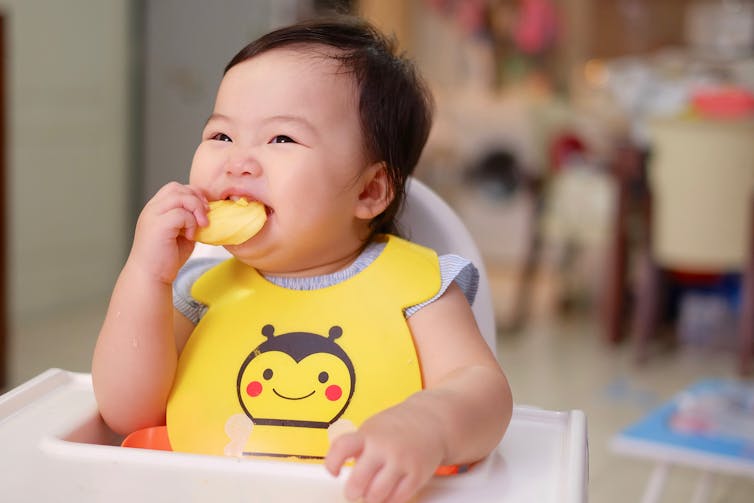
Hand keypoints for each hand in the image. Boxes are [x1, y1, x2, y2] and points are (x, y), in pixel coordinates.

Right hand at [129, 182, 208, 283]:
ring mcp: (153, 215)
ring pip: (179, 196)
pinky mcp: (158, 225)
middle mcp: (152, 209)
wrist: (151, 276)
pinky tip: (190, 236)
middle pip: (177, 188)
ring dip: (196, 209)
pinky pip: (180, 213)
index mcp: (156, 209)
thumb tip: (207, 212)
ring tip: (201, 225)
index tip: (205, 211)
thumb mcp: (182, 233)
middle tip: (205, 217)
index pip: (176, 189)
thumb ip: (190, 219)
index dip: (193, 195)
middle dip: (196, 198)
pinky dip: (191, 222)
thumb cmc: (165, 258)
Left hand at [325, 399, 445, 502]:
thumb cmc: (399, 426)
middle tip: (353, 491)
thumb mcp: (374, 427)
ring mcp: (401, 462)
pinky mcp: (416, 475)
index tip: (333, 472)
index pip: (342, 447)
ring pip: (376, 495)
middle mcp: (384, 448)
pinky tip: (388, 492)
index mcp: (369, 434)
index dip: (332, 463)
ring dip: (370, 498)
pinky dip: (388, 500)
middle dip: (352, 492)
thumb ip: (358, 446)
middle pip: (358, 481)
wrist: (432, 420)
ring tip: (372, 492)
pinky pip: (396, 499)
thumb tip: (340, 467)